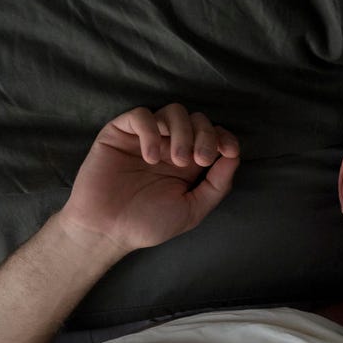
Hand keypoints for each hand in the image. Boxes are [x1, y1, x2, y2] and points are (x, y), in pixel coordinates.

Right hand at [59, 104, 240, 253]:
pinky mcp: (120, 133)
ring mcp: (145, 137)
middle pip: (197, 119)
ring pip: (173, 111)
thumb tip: (235, 156)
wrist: (107, 231)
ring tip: (177, 160)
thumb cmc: (148, 223)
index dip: (224, 137)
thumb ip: (217, 184)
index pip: (213, 134)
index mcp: (189, 162)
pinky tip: (151, 157)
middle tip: (198, 161)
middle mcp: (169, 145)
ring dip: (182, 131)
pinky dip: (151, 130)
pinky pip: (141, 115)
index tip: (229, 151)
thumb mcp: (193, 209)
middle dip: (205, 135)